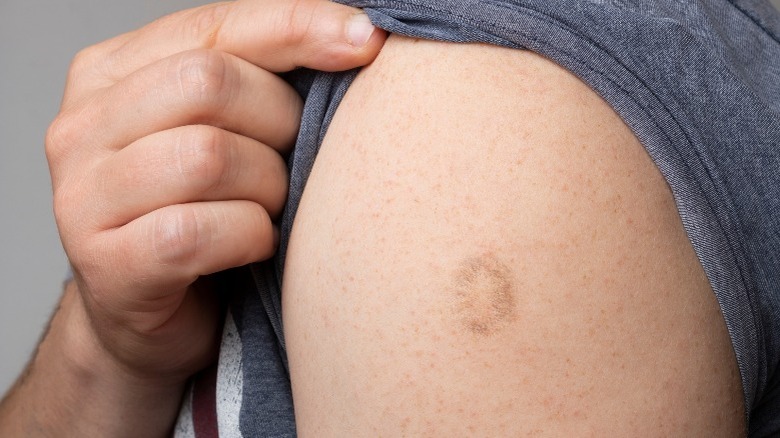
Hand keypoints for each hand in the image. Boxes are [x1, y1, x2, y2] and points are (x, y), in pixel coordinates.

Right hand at [44, 0, 383, 399]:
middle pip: (208, 82)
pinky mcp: (106, 264)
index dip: (296, 27)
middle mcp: (81, 126)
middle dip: (279, 120)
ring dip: (268, 186)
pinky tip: (257, 246)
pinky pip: (200, 232)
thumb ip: (256, 79)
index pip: (213, 25)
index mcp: (109, 73)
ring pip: (208, 156)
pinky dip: (252, 237)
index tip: (366, 38)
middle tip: (294, 159)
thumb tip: (356, 34)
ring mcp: (83, 197)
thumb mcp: (220, 130)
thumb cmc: (202, 215)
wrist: (149, 317)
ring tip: (272, 206)